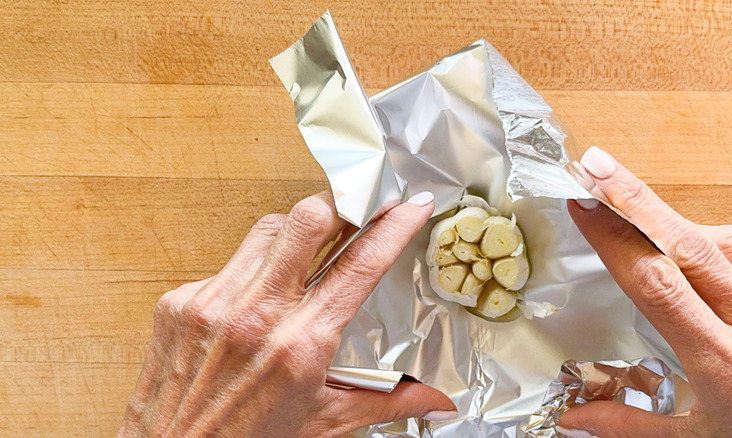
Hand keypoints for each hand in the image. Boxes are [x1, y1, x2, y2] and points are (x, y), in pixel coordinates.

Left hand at [117, 191, 456, 437]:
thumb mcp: (325, 423)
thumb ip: (386, 401)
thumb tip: (434, 400)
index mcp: (300, 345)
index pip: (360, 266)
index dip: (393, 227)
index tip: (411, 205)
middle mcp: (256, 316)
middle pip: (307, 221)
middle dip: (342, 200)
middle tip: (362, 200)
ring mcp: (213, 303)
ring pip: (267, 230)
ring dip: (298, 228)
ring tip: (315, 239)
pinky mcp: (180, 302)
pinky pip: (229, 262)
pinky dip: (254, 266)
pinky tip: (262, 287)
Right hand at [560, 147, 731, 437]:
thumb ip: (630, 426)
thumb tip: (575, 417)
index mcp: (723, 364)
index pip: (655, 281)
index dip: (613, 238)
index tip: (582, 208)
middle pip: (685, 241)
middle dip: (633, 197)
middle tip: (595, 165)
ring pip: (721, 238)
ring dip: (668, 213)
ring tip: (627, 194)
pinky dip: (710, 234)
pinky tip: (687, 235)